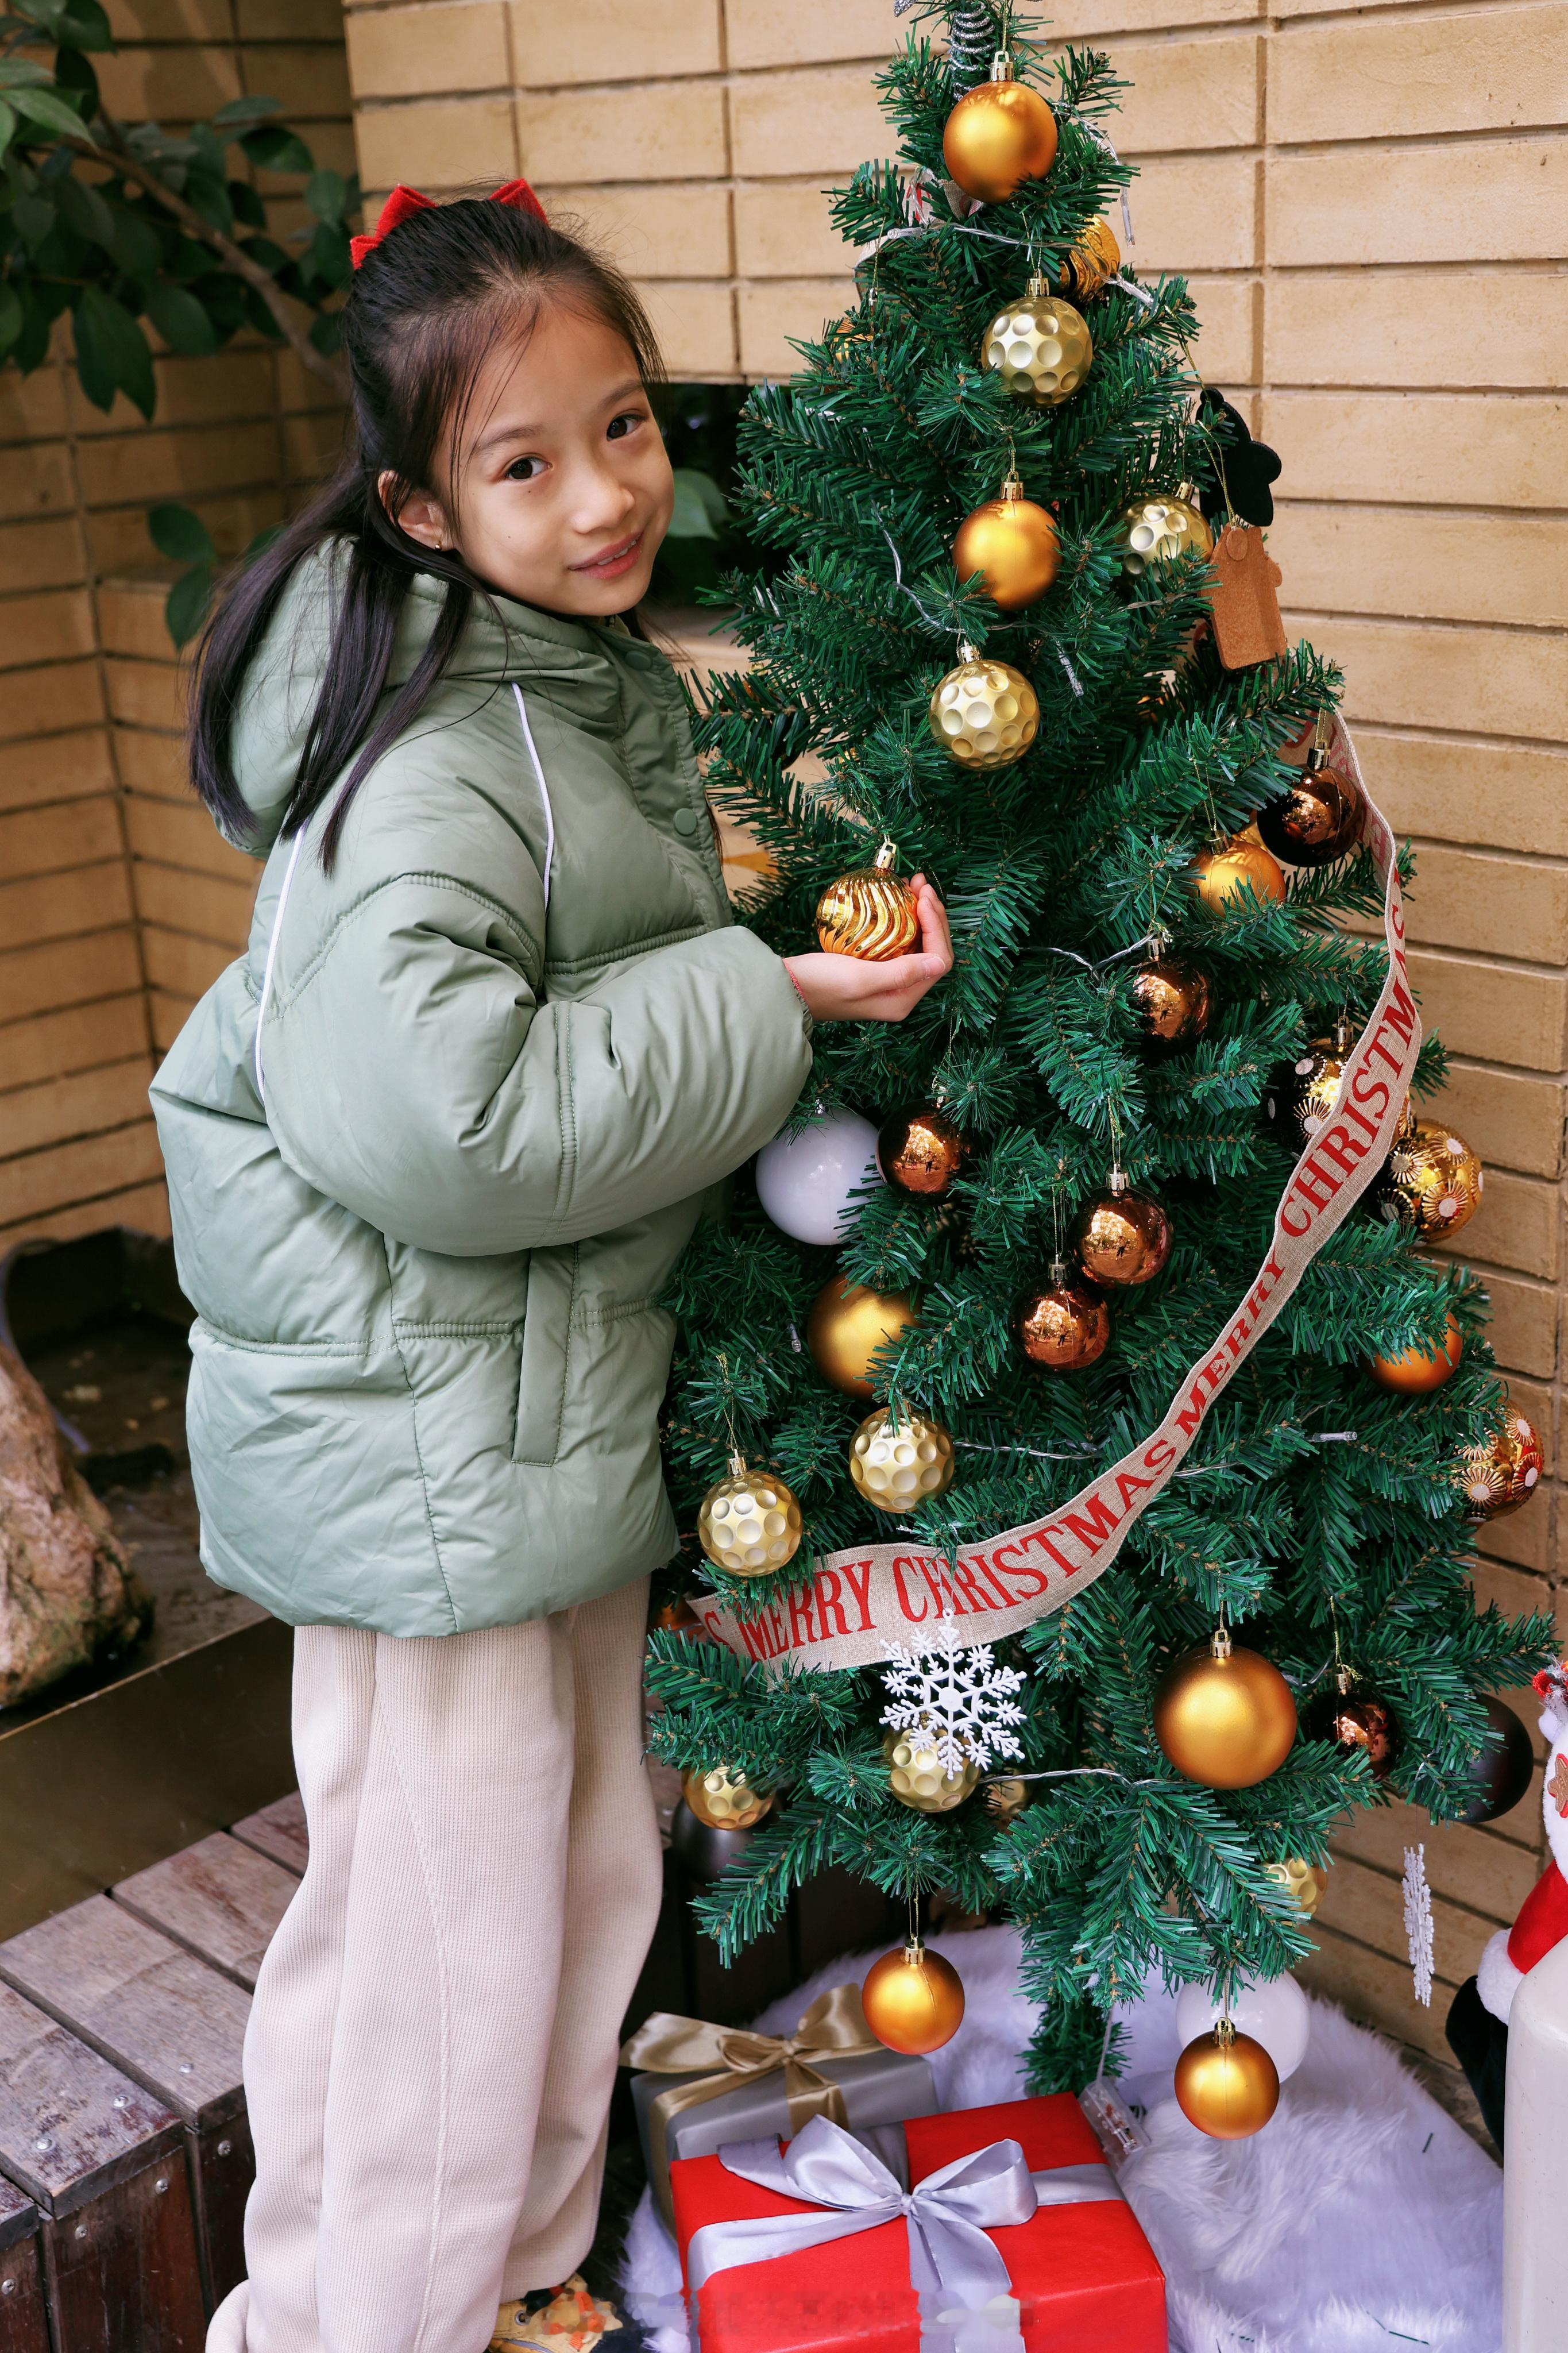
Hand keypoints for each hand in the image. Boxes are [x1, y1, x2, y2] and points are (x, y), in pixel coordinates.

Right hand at [783, 877, 952, 1022]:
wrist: (786, 990)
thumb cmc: (819, 986)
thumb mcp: (860, 978)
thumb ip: (901, 973)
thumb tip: (939, 963)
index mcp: (902, 999)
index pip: (938, 960)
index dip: (937, 927)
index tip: (922, 897)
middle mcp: (900, 992)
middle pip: (931, 949)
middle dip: (931, 915)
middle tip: (920, 883)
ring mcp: (889, 980)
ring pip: (917, 942)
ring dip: (918, 913)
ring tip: (911, 885)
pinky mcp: (875, 968)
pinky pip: (898, 941)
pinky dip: (901, 919)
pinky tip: (894, 899)